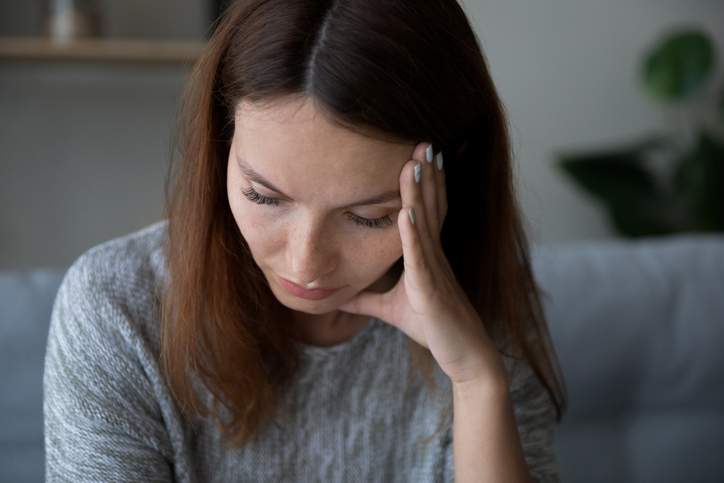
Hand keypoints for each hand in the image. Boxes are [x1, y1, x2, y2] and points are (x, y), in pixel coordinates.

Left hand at [339, 142, 505, 385]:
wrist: (463, 354)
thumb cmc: (432, 328)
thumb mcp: (389, 309)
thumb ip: (365, 299)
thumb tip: (340, 296)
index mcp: (426, 255)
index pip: (424, 211)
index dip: (423, 183)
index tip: (415, 155)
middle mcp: (433, 255)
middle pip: (430, 206)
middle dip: (426, 174)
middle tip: (421, 141)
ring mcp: (434, 269)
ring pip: (426, 223)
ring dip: (420, 193)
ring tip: (415, 162)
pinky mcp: (431, 288)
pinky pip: (420, 256)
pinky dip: (413, 233)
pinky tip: (407, 212)